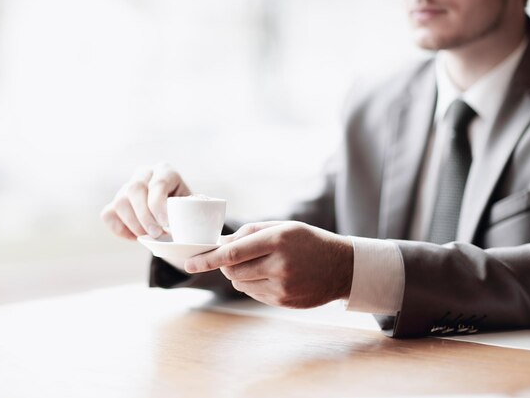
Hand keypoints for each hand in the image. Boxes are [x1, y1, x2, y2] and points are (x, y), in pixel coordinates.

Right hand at [100, 163, 190, 239]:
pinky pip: (108, 215)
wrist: (175, 219)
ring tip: (149, 237)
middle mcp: (144, 174)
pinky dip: (120, 229)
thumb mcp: (190, 208)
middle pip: (135, 189)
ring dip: (134, 224)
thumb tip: (180, 220)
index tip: (165, 223)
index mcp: (165, 171)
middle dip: (144, 215)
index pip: (157, 183)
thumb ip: (186, 210)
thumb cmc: (185, 212)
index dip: (158, 204)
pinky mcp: (114, 203)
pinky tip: (135, 237)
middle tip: (156, 234)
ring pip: (120, 202)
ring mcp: (126, 187)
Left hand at [185, 221, 353, 307]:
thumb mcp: (282, 226)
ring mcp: (282, 287)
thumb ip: (249, 233)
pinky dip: (253, 284)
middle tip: (233, 258)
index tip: (189, 263)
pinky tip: (272, 276)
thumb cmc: (308, 240)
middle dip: (225, 265)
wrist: (341, 267)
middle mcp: (279, 265)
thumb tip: (220, 244)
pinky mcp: (283, 302)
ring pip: (240, 284)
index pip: (233, 253)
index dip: (208, 259)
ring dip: (240, 274)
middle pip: (232, 271)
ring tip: (261, 264)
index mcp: (277, 240)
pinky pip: (253, 294)